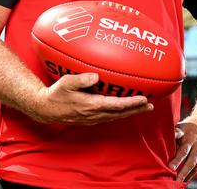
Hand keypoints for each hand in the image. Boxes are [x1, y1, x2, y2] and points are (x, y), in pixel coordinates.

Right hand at [32, 73, 152, 124]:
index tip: (144, 99)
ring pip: (116, 116)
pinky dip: (120, 113)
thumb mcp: (66, 83)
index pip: (116, 105)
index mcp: (91, 105)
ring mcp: (92, 118)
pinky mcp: (90, 119)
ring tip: (143, 108)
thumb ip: (81, 80)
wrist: (46, 109)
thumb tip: (96, 77)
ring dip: (130, 112)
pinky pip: (110, 116)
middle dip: (136, 109)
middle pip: (120, 113)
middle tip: (150, 105)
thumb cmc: (56, 94)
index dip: (131, 103)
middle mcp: (94, 114)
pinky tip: (124, 110)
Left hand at [169, 120, 196, 182]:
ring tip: (177, 182)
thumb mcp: (182, 126)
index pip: (177, 136)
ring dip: (184, 173)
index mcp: (185, 132)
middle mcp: (194, 141)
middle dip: (178, 161)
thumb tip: (161, 139)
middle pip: (185, 152)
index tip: (169, 156)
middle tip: (170, 169)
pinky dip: (190, 175)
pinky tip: (184, 180)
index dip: (173, 143)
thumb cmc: (189, 129)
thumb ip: (173, 133)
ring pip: (192, 163)